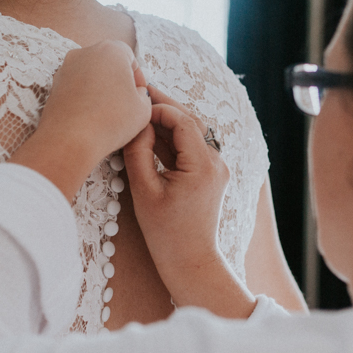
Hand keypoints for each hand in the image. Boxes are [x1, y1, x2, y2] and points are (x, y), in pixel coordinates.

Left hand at [12, 41, 149, 199]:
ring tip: (107, 112)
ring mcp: (66, 67)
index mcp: (111, 50)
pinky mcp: (54, 84)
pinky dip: (85, 96)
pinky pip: (76, 86)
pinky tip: (90, 115)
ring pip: (91, 74)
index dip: (138, 77)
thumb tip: (136, 93)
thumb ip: (144, 94)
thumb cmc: (110, 121)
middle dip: (118, 80)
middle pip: (108, 62)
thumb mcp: (143, 108)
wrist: (70, 139)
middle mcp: (86, 52)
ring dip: (101, 88)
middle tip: (125, 103)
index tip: (139, 95)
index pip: (130, 57)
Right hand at [124, 87, 253, 318]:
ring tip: (140, 108)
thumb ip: (139, 152)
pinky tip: (149, 132)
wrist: (191, 262)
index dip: (159, 107)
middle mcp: (216, 162)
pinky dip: (171, 138)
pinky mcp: (210, 174)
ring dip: (166, 121)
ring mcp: (216, 168)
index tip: (136, 99)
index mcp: (203, 165)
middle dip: (163, 106)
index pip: (182, 121)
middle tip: (138, 90)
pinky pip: (191, 147)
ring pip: (190, 133)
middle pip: (189, 121)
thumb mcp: (144, 191)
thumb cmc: (166, 233)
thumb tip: (138, 122)